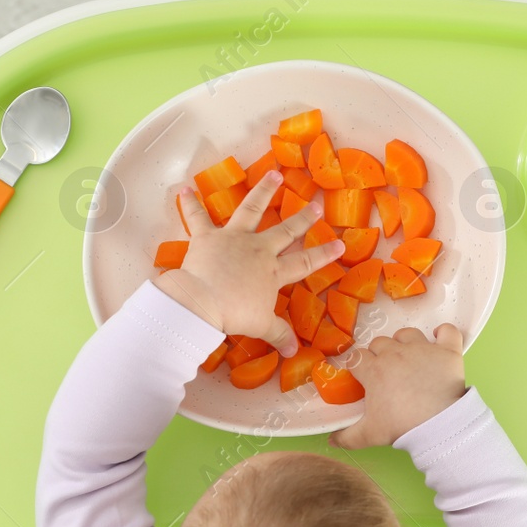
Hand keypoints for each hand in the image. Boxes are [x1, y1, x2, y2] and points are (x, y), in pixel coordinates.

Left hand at [156, 172, 343, 356]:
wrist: (203, 302)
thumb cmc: (235, 314)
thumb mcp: (261, 326)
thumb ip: (278, 334)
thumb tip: (293, 352)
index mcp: (273, 272)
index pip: (305, 262)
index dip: (324, 254)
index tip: (340, 244)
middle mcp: (258, 249)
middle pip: (285, 230)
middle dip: (303, 218)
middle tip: (316, 205)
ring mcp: (233, 238)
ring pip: (251, 208)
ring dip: (263, 191)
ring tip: (274, 174)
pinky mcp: (207, 236)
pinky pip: (197, 216)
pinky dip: (191, 202)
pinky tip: (186, 187)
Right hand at [329, 324, 466, 448]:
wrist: (439, 425)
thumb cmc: (401, 426)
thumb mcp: (369, 435)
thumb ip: (347, 437)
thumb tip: (332, 441)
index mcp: (374, 370)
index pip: (357, 358)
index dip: (358, 366)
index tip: (363, 377)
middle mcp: (396, 353)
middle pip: (379, 343)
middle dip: (379, 355)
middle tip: (386, 372)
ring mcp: (422, 349)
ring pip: (406, 333)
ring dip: (404, 342)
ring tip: (408, 357)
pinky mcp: (446, 351)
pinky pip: (447, 331)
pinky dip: (444, 333)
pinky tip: (439, 338)